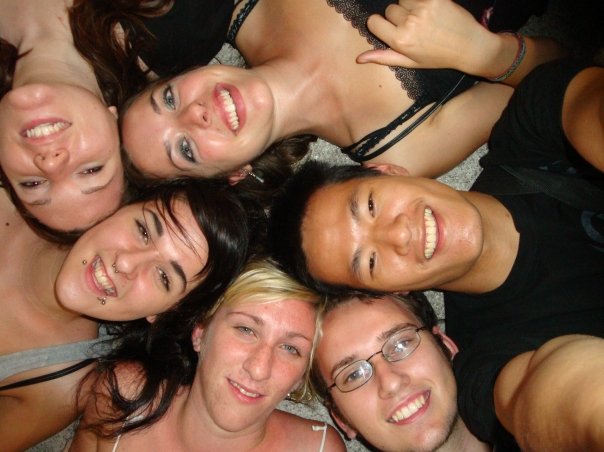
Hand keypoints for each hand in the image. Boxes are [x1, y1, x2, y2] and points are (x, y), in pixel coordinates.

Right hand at [357, 0, 494, 73]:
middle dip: (399, 16)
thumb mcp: (409, 62)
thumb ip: (383, 57)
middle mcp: (409, 23)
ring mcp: (423, 8)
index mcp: (400, 41)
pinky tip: (433, 10)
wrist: (469, 46)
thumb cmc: (437, 57)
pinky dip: (422, 1)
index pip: (373, 21)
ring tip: (426, 18)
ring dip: (411, 6)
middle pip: (390, 9)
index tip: (391, 29)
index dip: (381, 24)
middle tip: (417, 28)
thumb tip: (359, 58)